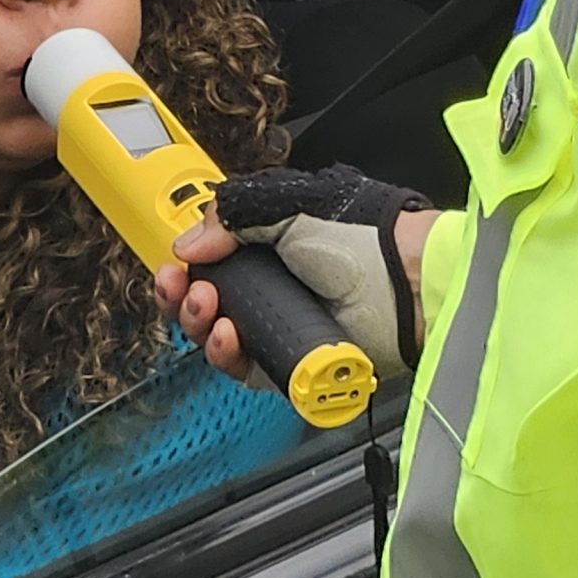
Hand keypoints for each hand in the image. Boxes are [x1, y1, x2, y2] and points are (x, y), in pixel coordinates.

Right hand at [155, 164, 441, 379]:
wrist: (405, 280)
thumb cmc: (360, 236)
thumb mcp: (286, 207)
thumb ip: (230, 219)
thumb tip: (186, 245)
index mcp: (263, 250)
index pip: (207, 265)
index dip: (183, 269)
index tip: (173, 269)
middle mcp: (268, 290)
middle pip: (204, 307)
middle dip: (184, 301)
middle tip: (191, 291)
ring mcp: (278, 328)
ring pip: (217, 341)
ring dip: (201, 328)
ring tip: (212, 312)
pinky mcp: (290, 364)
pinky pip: (245, 369)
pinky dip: (228, 356)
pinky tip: (229, 337)